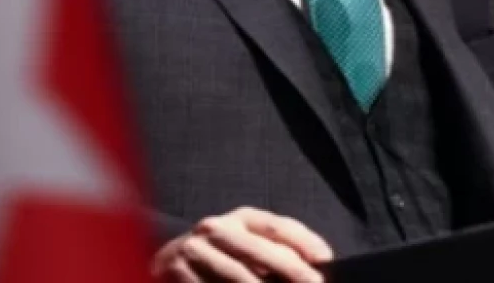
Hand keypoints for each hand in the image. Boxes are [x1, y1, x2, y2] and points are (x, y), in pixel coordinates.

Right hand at [150, 206, 333, 281]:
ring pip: (240, 275)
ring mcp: (195, 250)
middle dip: (291, 271)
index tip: (325, 260)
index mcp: (239, 218)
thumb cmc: (222, 257)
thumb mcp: (248, 245)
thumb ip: (278, 250)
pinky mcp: (178, 271)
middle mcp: (215, 228)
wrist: (167, 264)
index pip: (275, 226)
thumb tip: (316, 264)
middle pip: (260, 250)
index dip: (303, 242)